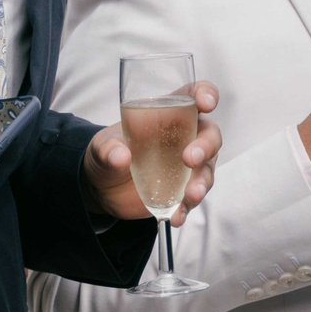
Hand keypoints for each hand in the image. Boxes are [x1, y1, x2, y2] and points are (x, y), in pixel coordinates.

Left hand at [86, 80, 222, 224]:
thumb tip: (121, 157)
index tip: (206, 103)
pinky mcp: (182, 189)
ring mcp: (186, 165)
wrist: (103, 187)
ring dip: (202, 182)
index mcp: (167, 114)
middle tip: (190, 159)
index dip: (205, 94)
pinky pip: (192, 198)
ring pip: (207, 169)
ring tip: (190, 195)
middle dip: (206, 146)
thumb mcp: (101, 148)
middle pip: (209, 134)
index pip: (192, 95)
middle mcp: (184, 136)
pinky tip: (176, 217)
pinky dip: (186, 208)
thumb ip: (109, 150)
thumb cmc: (107, 153)